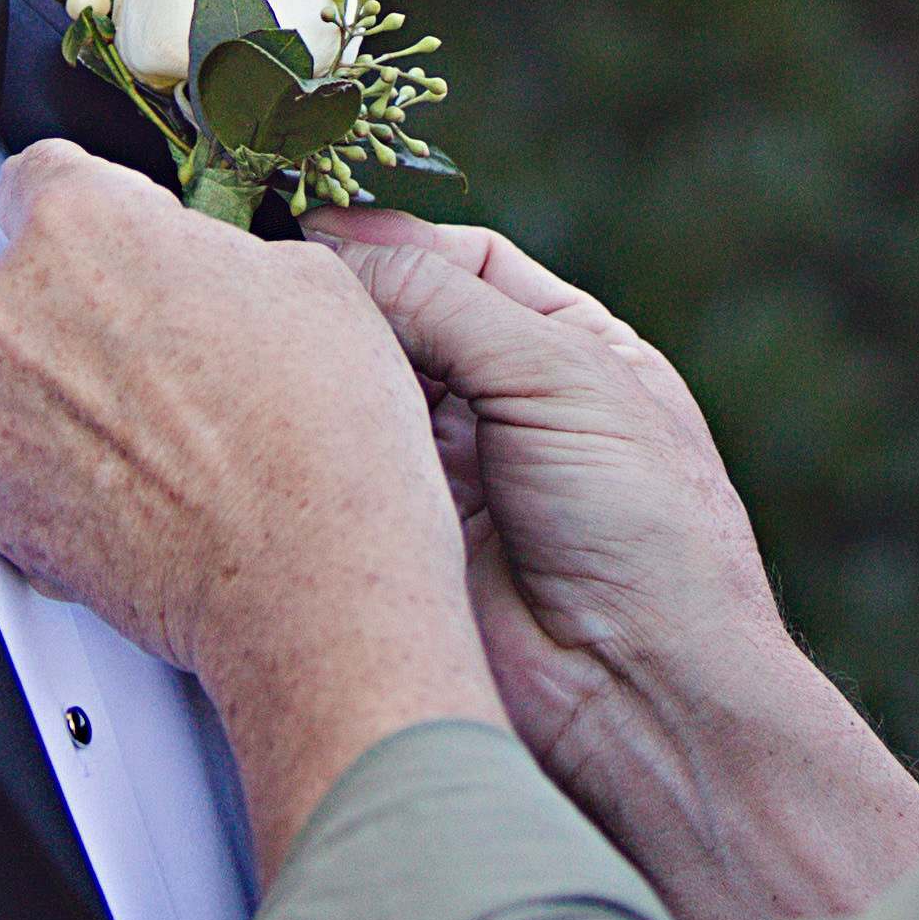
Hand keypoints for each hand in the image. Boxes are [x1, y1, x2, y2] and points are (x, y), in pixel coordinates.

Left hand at [0, 146, 496, 871]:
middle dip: (97, 304)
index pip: (41, 171)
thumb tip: (205, 261)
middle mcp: (16, 312)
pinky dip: (69, 468)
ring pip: (25, 372)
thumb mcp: (312, 278)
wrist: (315, 589)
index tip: (128, 231)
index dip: (101, 204)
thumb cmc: (325, 443)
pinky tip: (151, 481)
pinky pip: (21, 460)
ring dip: (80, 387)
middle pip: (34, 278)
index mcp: (85, 227)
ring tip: (179, 426)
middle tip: (183, 346)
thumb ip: (220, 247)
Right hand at [312, 211, 918, 919]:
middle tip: (274, 278)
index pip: (462, 264)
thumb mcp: (561, 375)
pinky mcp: (401, 536)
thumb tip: (344, 247)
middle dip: (343, 300)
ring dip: (320, 366)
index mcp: (570, 348)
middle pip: (399, 322)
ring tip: (270, 337)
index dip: (391, 244)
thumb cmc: (649, 531)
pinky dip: (304, 437)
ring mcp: (449, 474)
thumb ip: (450, 302)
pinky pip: (337, 466)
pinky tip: (272, 412)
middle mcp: (504, 405)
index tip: (316, 227)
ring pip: (359, 391)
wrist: (639, 692)